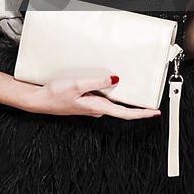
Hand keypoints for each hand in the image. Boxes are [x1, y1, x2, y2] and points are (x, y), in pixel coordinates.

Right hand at [28, 75, 161, 119]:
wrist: (39, 100)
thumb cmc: (55, 96)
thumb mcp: (77, 85)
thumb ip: (97, 82)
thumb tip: (115, 79)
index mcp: (97, 107)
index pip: (125, 113)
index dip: (141, 114)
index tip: (154, 113)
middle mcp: (95, 109)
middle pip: (121, 110)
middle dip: (135, 108)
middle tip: (149, 105)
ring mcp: (90, 107)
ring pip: (111, 105)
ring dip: (122, 101)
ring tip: (133, 94)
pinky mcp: (84, 102)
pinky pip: (101, 99)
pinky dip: (109, 95)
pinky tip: (108, 87)